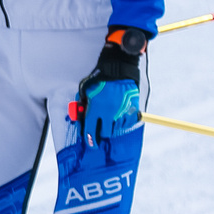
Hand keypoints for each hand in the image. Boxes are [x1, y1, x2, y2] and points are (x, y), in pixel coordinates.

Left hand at [68, 27, 148, 145]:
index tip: (91, 144)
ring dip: (114, 126)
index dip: (90, 140)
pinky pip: (129, 121)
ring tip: (111, 118)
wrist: (118, 69)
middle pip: (107, 132)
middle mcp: (109, 112)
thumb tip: (81, 118)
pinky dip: (125, 121)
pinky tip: (121, 115)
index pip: (91, 131)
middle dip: (103, 132)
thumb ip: (83, 106)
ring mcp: (122, 111)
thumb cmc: (99, 80)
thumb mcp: (86, 92)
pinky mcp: (133, 108)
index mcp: (96, 109)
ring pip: (118, 128)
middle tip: (102, 129)